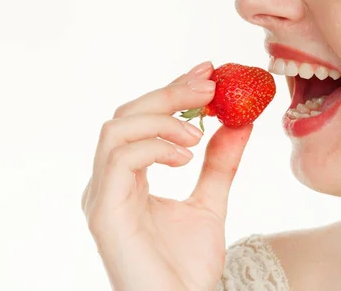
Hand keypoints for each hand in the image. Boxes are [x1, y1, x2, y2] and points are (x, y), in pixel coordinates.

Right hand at [82, 61, 252, 290]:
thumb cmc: (188, 267)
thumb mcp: (210, 202)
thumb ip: (218, 163)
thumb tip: (238, 122)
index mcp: (126, 177)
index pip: (141, 119)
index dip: (171, 90)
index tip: (207, 73)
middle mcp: (108, 181)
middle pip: (126, 115)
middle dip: (169, 94)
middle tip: (209, 85)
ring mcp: (101, 195)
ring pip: (116, 129)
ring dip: (161, 118)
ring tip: (197, 131)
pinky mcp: (104, 211)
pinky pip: (120, 159)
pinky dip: (155, 147)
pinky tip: (186, 157)